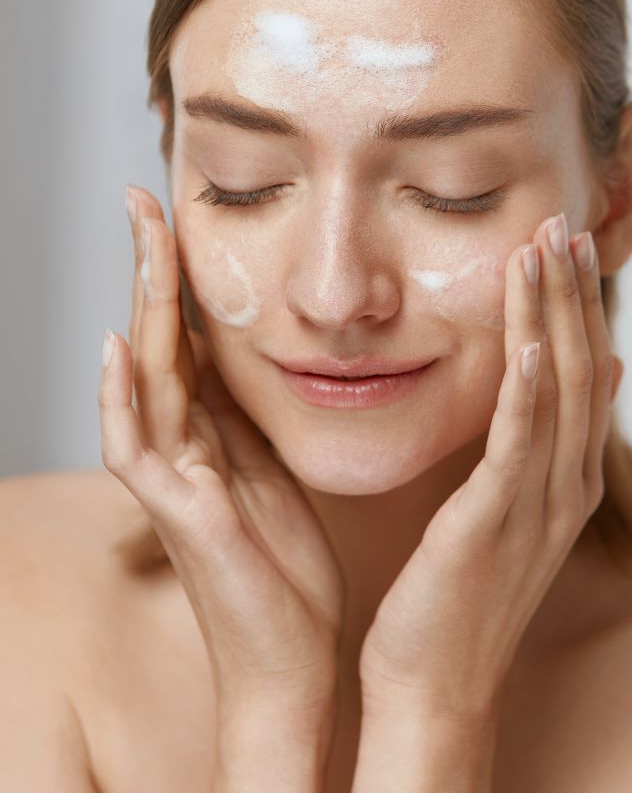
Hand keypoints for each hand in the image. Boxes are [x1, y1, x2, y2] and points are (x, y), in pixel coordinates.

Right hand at [98, 185, 343, 719]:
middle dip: (153, 269)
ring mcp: (175, 478)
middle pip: (160, 341)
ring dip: (140, 306)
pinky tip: (118, 347)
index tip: (181, 217)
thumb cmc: (284, 569)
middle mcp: (184, 445)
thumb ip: (249, 419)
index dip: (182, 278)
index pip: (188, 338)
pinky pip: (138, 449)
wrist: (290, 656)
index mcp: (213, 433)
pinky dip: (123, 399)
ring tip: (141, 239)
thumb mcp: (275, 471)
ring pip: (146, 376)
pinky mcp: (181, 514)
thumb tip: (251, 360)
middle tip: (144, 199)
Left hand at [357, 212, 622, 723]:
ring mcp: (537, 505)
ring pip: (559, 392)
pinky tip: (529, 341)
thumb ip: (537, 444)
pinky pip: (520, 445)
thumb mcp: (505, 507)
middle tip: (561, 224)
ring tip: (543, 251)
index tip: (561, 246)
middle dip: (571, 294)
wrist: (431, 681)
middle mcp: (564, 486)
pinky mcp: (494, 521)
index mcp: (563, 478)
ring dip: (553, 318)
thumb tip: (577, 378)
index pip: (581, 373)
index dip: (576, 306)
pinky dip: (530, 391)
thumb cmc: (454, 591)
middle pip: (581, 369)